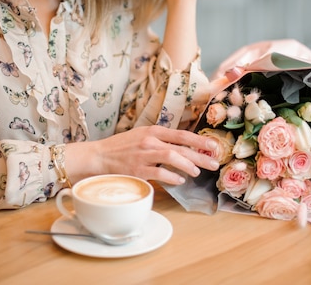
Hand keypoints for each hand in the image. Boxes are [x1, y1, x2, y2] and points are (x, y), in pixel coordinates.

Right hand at [68, 125, 219, 185]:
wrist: (97, 156)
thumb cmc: (120, 148)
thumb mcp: (141, 136)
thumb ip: (160, 140)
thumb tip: (182, 148)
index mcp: (152, 130)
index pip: (181, 134)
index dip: (199, 140)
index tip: (213, 146)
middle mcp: (149, 140)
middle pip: (181, 147)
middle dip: (200, 155)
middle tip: (213, 163)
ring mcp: (143, 155)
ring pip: (172, 157)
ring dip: (188, 165)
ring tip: (197, 171)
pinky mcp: (137, 169)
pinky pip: (159, 173)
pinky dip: (172, 177)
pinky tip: (179, 180)